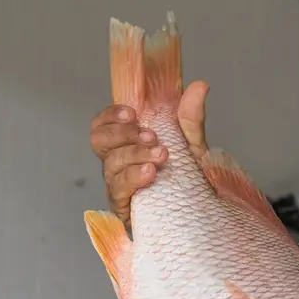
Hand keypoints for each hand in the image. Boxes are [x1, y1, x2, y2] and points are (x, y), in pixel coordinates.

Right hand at [88, 80, 209, 227]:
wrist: (198, 212)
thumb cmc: (187, 178)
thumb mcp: (191, 144)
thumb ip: (191, 117)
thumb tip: (200, 86)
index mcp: (126, 144)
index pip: (102, 125)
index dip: (110, 116)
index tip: (132, 113)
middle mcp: (117, 163)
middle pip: (98, 141)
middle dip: (123, 134)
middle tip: (151, 136)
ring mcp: (117, 185)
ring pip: (110, 164)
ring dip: (135, 154)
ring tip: (161, 154)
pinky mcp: (123, 207)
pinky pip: (118, 189)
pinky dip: (134, 177)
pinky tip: (150, 173)